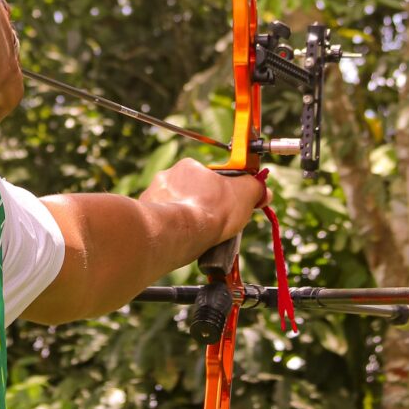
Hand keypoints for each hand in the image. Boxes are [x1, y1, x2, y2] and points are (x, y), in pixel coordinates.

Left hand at [138, 158, 269, 248]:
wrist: (179, 233)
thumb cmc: (209, 211)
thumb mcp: (245, 194)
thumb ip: (255, 188)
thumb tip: (263, 189)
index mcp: (189, 167)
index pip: (210, 177)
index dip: (223, 192)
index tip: (229, 205)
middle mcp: (167, 178)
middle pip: (191, 192)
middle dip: (202, 206)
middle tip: (214, 223)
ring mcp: (153, 198)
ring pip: (175, 207)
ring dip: (186, 219)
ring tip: (199, 235)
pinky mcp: (145, 218)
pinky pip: (161, 223)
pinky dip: (172, 232)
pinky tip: (182, 241)